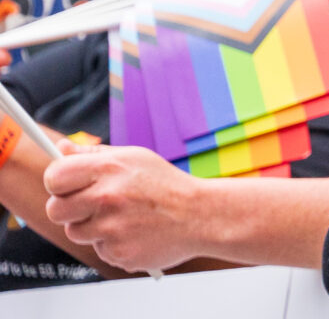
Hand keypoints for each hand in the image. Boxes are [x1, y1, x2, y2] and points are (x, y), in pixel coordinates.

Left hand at [42, 143, 205, 273]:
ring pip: (75, 232)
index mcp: (109, 169)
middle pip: (55, 210)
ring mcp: (111, 228)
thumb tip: (62, 148)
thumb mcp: (134, 158)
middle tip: (90, 205)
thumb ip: (94, 155)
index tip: (65, 185)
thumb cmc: (166, 185)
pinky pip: (99, 249)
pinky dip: (112, 243)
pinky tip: (134, 233)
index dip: (57, 181)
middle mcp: (107, 198)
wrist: (200, 216)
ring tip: (122, 218)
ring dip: (92, 228)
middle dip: (68, 209)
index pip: (54, 176)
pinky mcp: (117, 253)